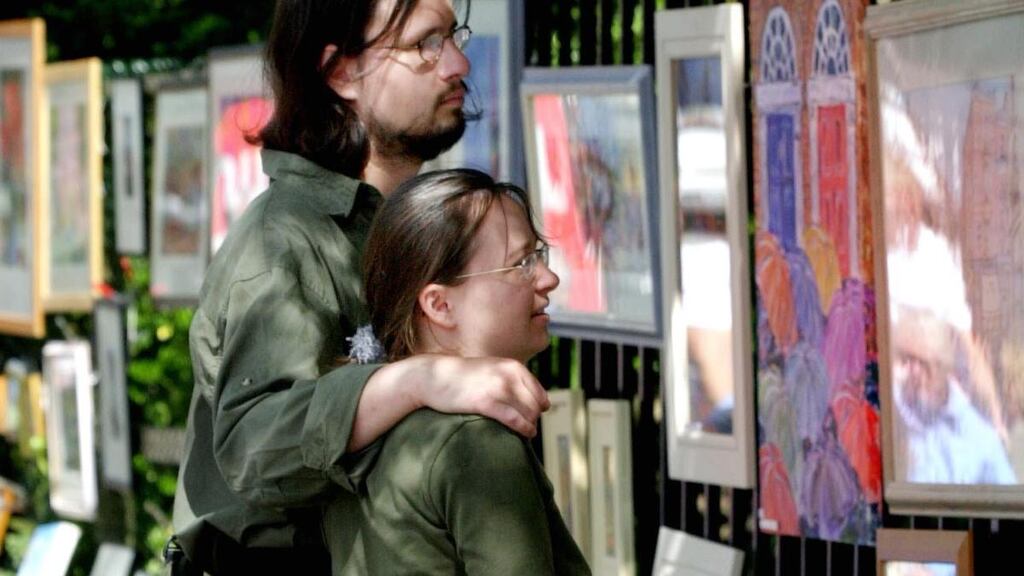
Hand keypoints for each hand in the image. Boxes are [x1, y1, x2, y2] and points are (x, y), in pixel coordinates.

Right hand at [414, 355, 549, 437]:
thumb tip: (533, 399)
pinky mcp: (484, 402)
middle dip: (534, 418)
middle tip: (528, 426)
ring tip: (527, 432)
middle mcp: (508, 375)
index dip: (540, 408)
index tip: (535, 416)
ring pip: (528, 413)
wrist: (434, 376)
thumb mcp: (493, 369)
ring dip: (530, 426)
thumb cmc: (464, 376)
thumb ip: (512, 379)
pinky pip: (514, 420)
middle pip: (535, 405)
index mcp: (512, 367)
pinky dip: (523, 429)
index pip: (539, 393)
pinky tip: (525, 434)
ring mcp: (497, 388)